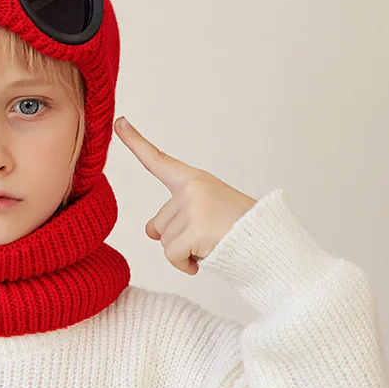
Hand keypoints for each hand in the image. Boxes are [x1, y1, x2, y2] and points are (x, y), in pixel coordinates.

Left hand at [114, 117, 256, 275]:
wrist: (270, 245)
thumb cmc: (238, 229)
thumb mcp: (204, 214)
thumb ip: (174, 216)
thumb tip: (149, 231)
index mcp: (195, 179)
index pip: (158, 160)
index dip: (135, 141)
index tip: (118, 122)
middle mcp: (192, 188)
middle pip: (158, 223)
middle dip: (178, 237)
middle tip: (209, 234)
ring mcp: (194, 207)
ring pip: (165, 241)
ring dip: (185, 251)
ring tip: (213, 243)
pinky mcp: (196, 229)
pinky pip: (172, 255)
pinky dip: (183, 265)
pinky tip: (203, 260)